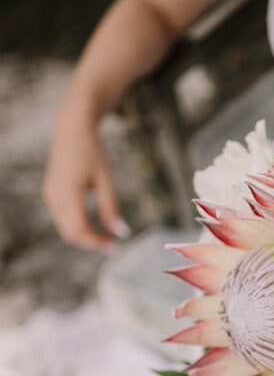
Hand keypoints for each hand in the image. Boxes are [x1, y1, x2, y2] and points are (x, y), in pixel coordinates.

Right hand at [42, 124, 128, 249]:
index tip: (114, 246)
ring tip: (104, 237)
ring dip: (84, 236)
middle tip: (111, 245)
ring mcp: (50, 195)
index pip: (80, 229)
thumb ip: (111, 208)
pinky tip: (93, 226)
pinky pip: (62, 219)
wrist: (72, 129)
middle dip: (91, 243)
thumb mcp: (105, 180)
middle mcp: (55, 196)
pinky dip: (77, 227)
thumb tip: (121, 233)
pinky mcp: (50, 193)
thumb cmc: (92, 151)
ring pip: (65, 229)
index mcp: (69, 192)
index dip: (97, 242)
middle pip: (71, 234)